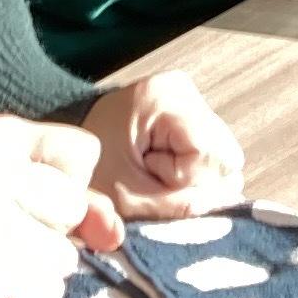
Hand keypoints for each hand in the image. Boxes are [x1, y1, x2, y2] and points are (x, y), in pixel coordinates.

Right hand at [0, 113, 119, 297]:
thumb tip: (113, 234)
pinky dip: (30, 297)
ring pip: (65, 254)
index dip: (63, 182)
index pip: (83, 150)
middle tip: (3, 231)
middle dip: (51, 229)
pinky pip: (48, 290)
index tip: (25, 192)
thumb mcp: (13, 187)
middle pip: (74, 204)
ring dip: (40, 268)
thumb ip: (78, 199)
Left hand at [84, 70, 242, 222]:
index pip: (210, 154)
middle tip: (153, 181)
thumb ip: (177, 206)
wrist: (67, 151)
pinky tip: (164, 171)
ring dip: (197, 182)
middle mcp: (186, 90)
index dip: (185, 180)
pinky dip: (193, 174)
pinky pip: (213, 157)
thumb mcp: (126, 197)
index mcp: (166, 97)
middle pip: (226, 156)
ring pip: (224, 160)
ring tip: (155, 175)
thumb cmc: (90, 171)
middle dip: (197, 183)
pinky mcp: (191, 116)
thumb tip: (230, 206)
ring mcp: (191, 100)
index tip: (146, 177)